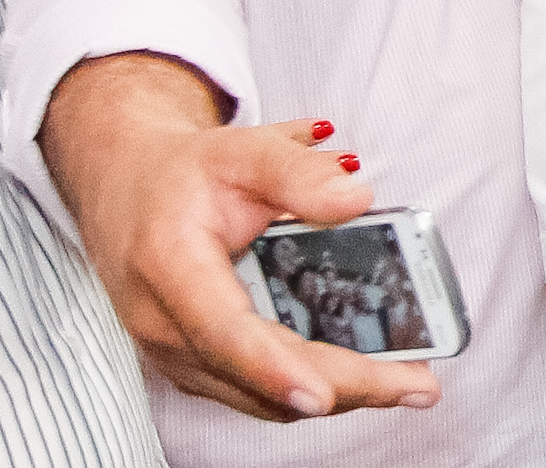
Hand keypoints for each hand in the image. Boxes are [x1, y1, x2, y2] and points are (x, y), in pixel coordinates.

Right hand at [40, 54, 435, 420]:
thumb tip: (355, 198)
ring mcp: (175, 352)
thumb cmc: (181, 172)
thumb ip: (297, 172)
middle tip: (417, 385)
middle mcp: (164, 324)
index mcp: (169, 267)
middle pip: (257, 377)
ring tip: (407, 382)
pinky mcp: (194, 362)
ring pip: (259, 396)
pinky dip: (311, 385)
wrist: (127, 186)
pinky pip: (255, 389)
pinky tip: (367, 374)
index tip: (323, 395)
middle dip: (343, 387)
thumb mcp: (240, 149)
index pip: (222, 331)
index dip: (274, 368)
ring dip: (336, 394)